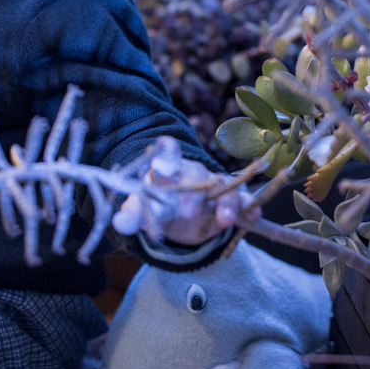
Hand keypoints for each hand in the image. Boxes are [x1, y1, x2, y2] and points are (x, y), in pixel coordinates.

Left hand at [113, 136, 258, 245]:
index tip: (166, 145)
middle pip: (196, 176)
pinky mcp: (227, 202)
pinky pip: (241, 200)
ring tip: (225, 220)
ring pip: (223, 187)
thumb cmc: (158, 202)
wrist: (178, 211)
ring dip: (226, 202)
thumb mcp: (142, 209)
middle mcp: (192, 173)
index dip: (167, 151)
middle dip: (196, 193)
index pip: (166, 156)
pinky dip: (247, 207)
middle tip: (189, 212)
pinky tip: (251, 217)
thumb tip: (118, 223)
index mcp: (167, 171)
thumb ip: (131, 215)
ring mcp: (212, 186)